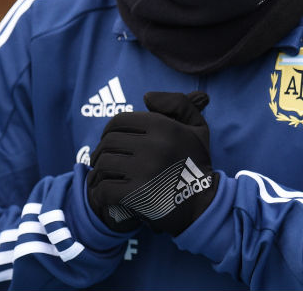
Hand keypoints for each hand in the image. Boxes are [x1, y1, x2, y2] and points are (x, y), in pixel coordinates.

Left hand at [86, 91, 215, 235]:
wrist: (203, 205)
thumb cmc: (195, 163)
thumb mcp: (197, 127)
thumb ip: (177, 103)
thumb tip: (146, 97)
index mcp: (164, 126)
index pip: (119, 121)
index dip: (109, 130)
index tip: (111, 142)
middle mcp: (154, 146)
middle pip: (108, 142)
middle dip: (100, 151)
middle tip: (102, 161)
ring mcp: (145, 171)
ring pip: (103, 164)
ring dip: (98, 172)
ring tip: (102, 177)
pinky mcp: (138, 195)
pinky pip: (104, 189)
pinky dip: (99, 193)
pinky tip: (103, 195)